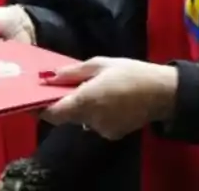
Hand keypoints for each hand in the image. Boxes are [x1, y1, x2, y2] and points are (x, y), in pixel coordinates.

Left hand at [39, 57, 177, 139]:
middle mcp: (90, 118)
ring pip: (80, 119)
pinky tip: (108, 100)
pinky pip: (95, 123)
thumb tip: (51, 76)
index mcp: (85, 100)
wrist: (163, 93)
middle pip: (65, 116)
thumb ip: (73, 72)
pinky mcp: (112, 134)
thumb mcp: (100, 64)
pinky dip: (95, 113)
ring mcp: (102, 129)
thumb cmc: (130, 73)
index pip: (53, 113)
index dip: (41, 108)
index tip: (35, 98)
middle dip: (63, 103)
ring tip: (93, 89)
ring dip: (81, 107)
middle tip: (65, 87)